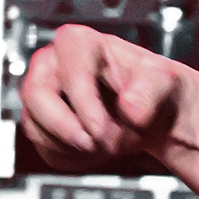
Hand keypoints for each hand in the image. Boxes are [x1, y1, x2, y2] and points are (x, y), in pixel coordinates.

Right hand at [19, 25, 189, 173]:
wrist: (149, 116)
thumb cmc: (151, 89)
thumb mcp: (163, 83)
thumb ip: (150, 92)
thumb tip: (131, 108)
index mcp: (80, 42)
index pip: (68, 66)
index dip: (82, 99)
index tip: (100, 128)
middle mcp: (53, 64)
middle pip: (35, 93)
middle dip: (64, 127)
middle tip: (94, 144)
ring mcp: (43, 94)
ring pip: (35, 124)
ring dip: (71, 145)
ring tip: (106, 145)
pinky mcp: (40, 122)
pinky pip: (43, 145)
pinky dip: (70, 156)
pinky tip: (95, 149)